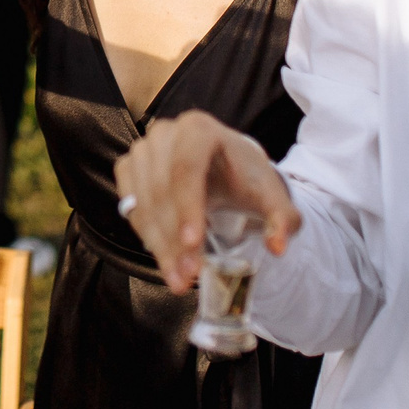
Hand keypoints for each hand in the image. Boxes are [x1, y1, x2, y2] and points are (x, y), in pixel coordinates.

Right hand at [114, 110, 300, 291]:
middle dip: (173, 238)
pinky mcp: (127, 169)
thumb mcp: (270, 194)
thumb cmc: (245, 177)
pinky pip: (131, 207)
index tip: (193, 245)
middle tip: (189, 275)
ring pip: (142, 203)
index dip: (186, 208)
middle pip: (161, 190)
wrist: (224, 166)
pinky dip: (147, 237)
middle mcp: (163, 134)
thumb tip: (278, 246)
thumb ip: (281, 218)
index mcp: (199, 130)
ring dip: (159, 245)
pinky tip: (166, 259)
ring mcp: (141, 150)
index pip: (185, 169)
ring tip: (179, 278)